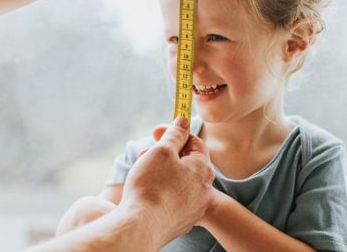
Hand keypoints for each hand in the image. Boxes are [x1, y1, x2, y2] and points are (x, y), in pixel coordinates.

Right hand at [118, 117, 214, 247]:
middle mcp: (204, 189)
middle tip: (146, 153)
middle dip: (166, 154)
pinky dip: (163, 192)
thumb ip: (175, 134)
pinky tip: (148, 193)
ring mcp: (194, 208)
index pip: (195, 143)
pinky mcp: (182, 221)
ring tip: (143, 172)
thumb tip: (183, 120)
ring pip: (179, 181)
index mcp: (203, 169)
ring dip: (163, 172)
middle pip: (186, 162)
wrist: (142, 225)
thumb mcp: (162, 151)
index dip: (176, 134)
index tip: (159, 132)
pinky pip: (174, 199)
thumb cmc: (152, 185)